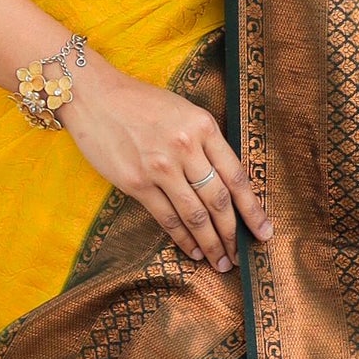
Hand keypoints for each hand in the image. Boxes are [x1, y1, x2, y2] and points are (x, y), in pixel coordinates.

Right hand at [59, 57, 271, 270]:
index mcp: (204, 127)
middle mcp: (186, 147)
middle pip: (218, 201)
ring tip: (221, 262)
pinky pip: (167, 218)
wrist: (94, 96)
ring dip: (211, 243)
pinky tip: (194, 251)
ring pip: (195, 215)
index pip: (236, 177)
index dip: (253, 209)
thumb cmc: (140, 102)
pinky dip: (183, 239)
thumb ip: (206, 142)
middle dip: (233, 234)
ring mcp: (160, 167)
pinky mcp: (136, 183)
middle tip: (241, 257)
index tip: (264, 231)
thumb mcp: (184, 112)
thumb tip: (227, 182)